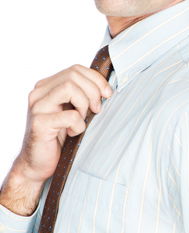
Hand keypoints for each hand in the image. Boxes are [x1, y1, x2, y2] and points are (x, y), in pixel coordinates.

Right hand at [0, 65, 111, 214]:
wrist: (38, 163)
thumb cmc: (59, 136)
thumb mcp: (73, 109)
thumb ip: (82, 94)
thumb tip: (107, 86)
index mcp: (47, 86)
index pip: (76, 69)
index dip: (96, 79)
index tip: (107, 94)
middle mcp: (39, 93)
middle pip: (74, 75)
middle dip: (93, 91)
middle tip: (97, 109)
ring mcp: (37, 107)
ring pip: (70, 87)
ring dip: (85, 104)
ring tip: (82, 119)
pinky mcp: (39, 123)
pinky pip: (70, 115)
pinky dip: (78, 125)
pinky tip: (72, 133)